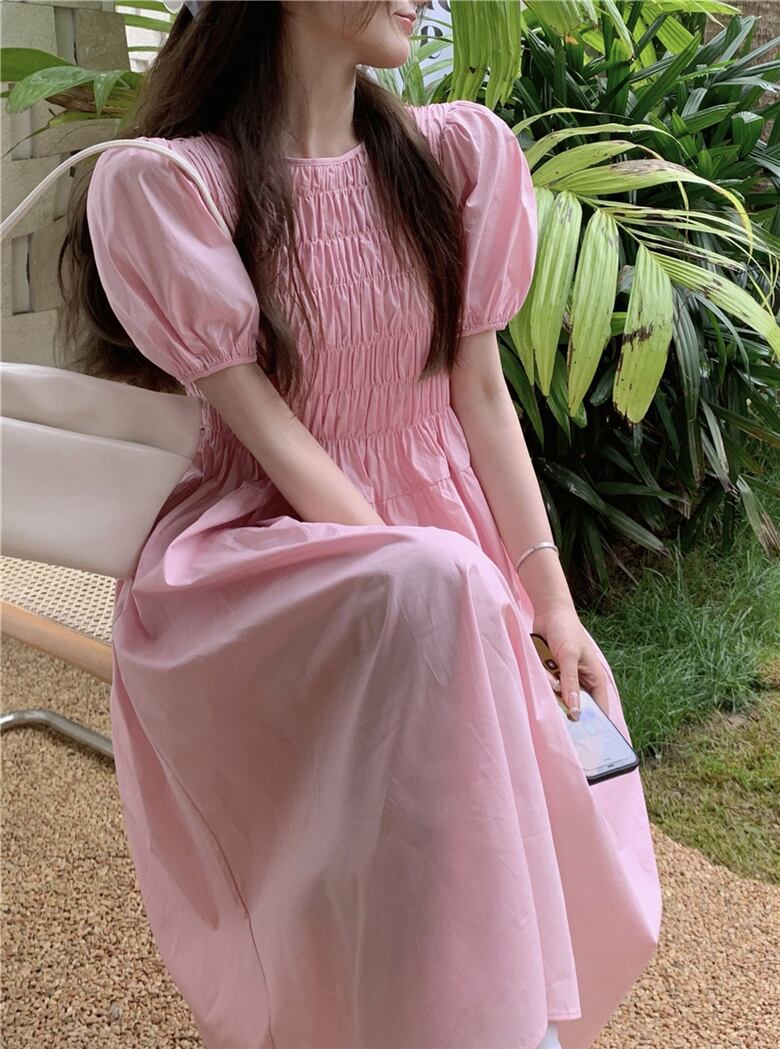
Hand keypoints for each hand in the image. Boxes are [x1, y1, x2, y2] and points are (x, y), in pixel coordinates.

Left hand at [531, 604, 610, 718]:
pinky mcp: (552, 674)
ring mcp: (566, 678)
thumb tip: (575, 711)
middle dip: (567, 710)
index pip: (599, 709)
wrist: (548, 611)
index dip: (595, 725)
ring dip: (551, 693)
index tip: (586, 742)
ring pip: (558, 698)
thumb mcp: (569, 656)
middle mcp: (581, 681)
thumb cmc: (565, 629)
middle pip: (577, 706)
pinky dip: (543, 683)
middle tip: (558, 724)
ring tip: (547, 681)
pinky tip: (540, 675)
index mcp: (594, 679)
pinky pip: (547, 687)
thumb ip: (571, 683)